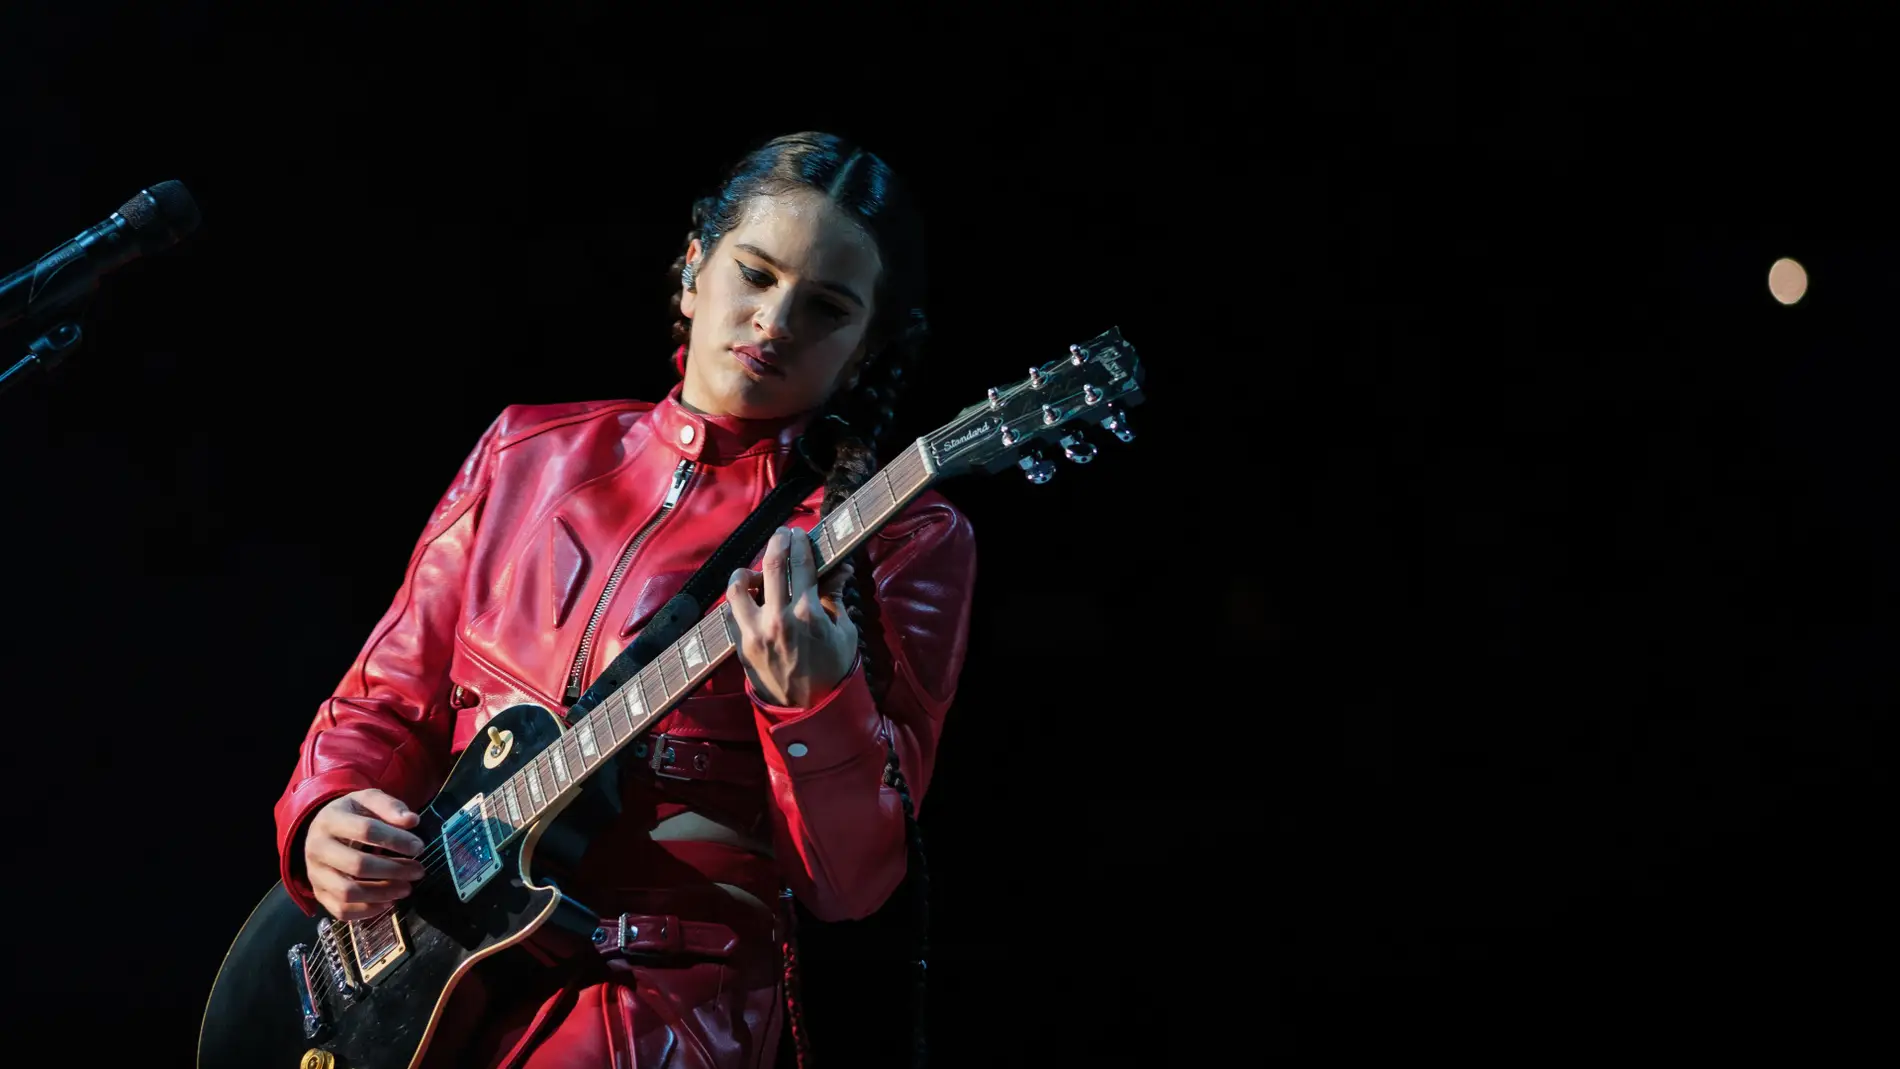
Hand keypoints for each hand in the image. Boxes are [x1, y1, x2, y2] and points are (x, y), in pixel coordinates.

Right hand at [303, 788, 426, 920]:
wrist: (322, 830)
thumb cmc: (351, 814)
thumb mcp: (368, 800)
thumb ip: (390, 807)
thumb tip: (412, 821)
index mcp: (330, 820)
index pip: (366, 831)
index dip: (396, 840)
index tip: (419, 847)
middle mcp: (317, 849)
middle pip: (357, 865)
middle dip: (393, 870)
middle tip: (418, 871)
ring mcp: (315, 874)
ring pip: (347, 892)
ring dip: (383, 893)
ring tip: (407, 888)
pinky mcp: (319, 894)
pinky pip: (340, 910)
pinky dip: (367, 910)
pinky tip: (388, 902)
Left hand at [728, 525, 858, 707]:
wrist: (810, 710)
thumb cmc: (833, 670)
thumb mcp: (843, 631)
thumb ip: (835, 597)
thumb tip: (838, 569)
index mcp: (809, 613)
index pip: (802, 564)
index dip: (800, 543)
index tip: (799, 533)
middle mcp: (779, 618)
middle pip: (772, 565)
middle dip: (777, 543)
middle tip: (781, 536)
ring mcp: (755, 632)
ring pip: (738, 587)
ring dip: (746, 571)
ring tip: (754, 570)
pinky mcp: (741, 646)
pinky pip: (728, 614)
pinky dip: (735, 601)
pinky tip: (746, 598)